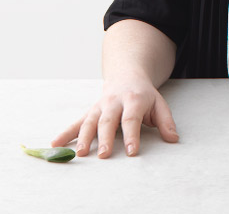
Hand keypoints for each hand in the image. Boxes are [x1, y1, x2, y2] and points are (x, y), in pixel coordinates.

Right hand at [52, 77, 179, 157]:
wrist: (127, 74)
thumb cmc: (144, 94)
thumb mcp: (159, 103)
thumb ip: (165, 121)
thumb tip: (173, 139)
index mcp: (134, 99)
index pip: (132, 119)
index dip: (132, 136)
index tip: (132, 152)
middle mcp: (114, 102)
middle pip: (108, 121)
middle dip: (106, 138)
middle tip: (104, 155)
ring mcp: (100, 106)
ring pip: (90, 121)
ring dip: (84, 137)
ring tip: (80, 153)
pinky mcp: (90, 111)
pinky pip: (77, 122)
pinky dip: (66, 133)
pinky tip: (54, 144)